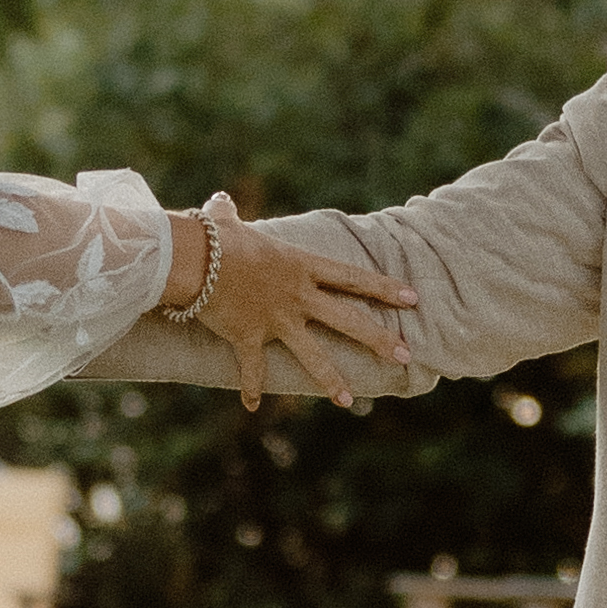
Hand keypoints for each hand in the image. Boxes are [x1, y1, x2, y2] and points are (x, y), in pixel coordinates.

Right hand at [171, 195, 418, 412]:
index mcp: (301, 266)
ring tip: (347, 401)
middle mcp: (296, 296)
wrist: (194, 261)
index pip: (352, 278)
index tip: (411, 298)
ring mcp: (276, 320)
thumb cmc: (212, 238)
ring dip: (330, 379)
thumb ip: (228, 213)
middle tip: (405, 355)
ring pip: (311, 354)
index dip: (383, 288)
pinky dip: (250, 387)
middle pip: (347, 320)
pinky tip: (252, 406)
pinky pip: (253, 368)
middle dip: (378, 339)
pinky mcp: (249, 338)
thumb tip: (220, 201)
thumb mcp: (225, 222)